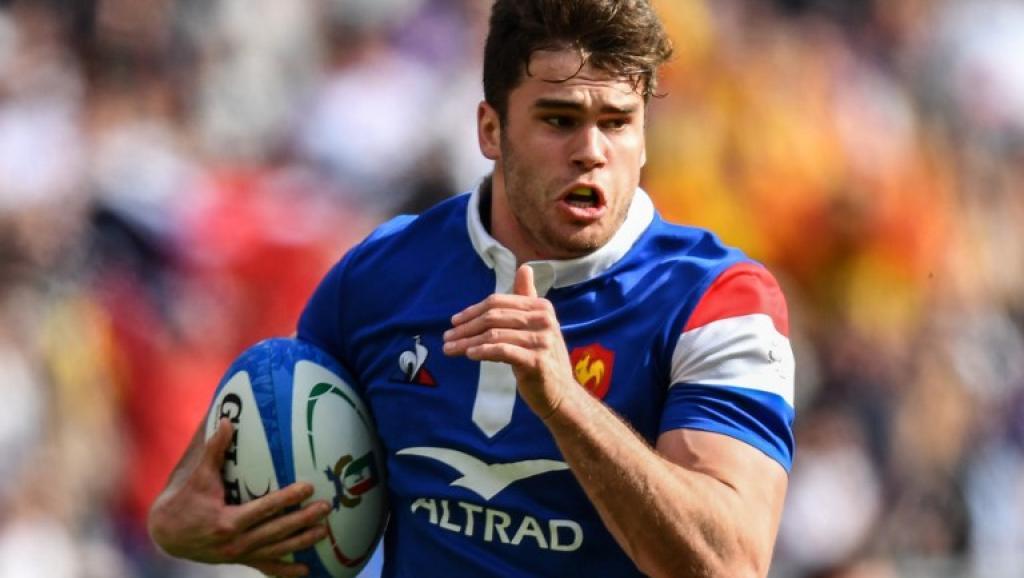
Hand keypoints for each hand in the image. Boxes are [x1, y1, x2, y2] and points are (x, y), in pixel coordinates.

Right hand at [148, 419, 330, 576]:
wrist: (166, 533)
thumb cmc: (184, 499)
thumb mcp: (197, 476)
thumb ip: (214, 450)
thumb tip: (227, 420)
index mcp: (226, 521)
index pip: (264, 509)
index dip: (287, 499)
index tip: (308, 488)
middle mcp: (235, 542)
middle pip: (276, 532)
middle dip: (303, 520)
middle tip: (326, 507)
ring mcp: (238, 554)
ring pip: (276, 551)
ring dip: (302, 542)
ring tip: (324, 531)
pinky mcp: (239, 560)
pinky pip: (265, 567)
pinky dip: (285, 571)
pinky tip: (306, 571)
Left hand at [443, 264, 574, 418]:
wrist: (560, 393)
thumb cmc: (543, 358)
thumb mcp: (536, 326)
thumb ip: (527, 298)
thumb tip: (524, 267)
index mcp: (542, 307)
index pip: (499, 302)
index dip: (473, 310)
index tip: (454, 322)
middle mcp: (544, 320)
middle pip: (494, 317)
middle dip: (466, 327)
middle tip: (446, 337)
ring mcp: (542, 341)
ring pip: (494, 335)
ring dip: (467, 342)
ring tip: (450, 349)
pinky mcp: (536, 361)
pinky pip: (503, 351)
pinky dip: (483, 351)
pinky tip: (469, 355)